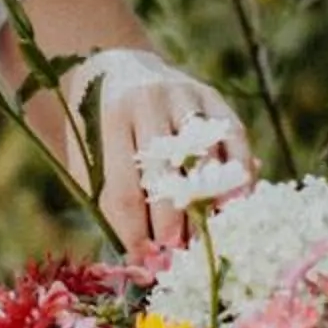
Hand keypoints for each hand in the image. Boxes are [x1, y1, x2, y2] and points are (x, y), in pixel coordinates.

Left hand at [68, 52, 257, 257]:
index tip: (144, 260)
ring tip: (208, 236)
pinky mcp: (212, 95)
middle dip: (172, 222)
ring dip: (209, 202)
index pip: (126, 187)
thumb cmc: (99, 127)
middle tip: (177, 254)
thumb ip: (109, 202)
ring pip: (205, 156)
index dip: (136, 231)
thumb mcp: (88, 158)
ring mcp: (184, 94)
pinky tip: (236, 204)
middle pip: (167, 174)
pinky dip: (239, 173)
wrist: (118, 66)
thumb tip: (139, 257)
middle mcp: (149, 101)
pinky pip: (233, 137)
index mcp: (112, 119)